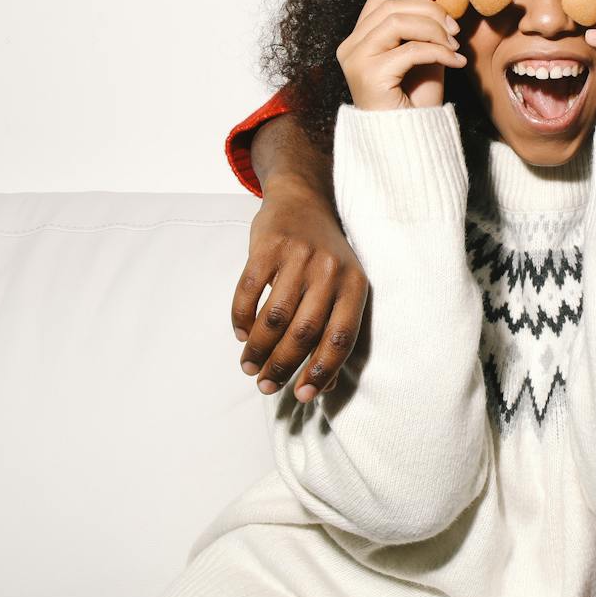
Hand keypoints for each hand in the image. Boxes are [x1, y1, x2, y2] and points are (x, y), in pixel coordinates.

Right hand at [232, 180, 369, 401]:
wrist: (303, 201)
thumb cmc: (324, 257)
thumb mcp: (342, 286)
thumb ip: (334, 330)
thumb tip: (322, 385)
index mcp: (355, 284)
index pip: (341, 337)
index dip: (321, 370)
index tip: (302, 396)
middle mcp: (330, 270)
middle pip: (304, 331)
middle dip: (283, 366)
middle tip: (266, 385)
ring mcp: (298, 256)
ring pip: (274, 316)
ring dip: (258, 348)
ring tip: (249, 365)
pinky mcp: (267, 245)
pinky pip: (248, 291)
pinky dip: (241, 318)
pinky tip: (240, 333)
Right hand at [334, 0, 465, 110]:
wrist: (410, 140)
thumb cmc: (415, 99)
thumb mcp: (423, 52)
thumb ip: (425, 23)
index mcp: (359, 38)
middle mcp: (350, 47)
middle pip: (392, 6)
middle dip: (430, 12)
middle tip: (455, 30)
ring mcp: (356, 60)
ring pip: (398, 22)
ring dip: (434, 31)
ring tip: (454, 47)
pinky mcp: (369, 76)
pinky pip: (410, 50)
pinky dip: (439, 53)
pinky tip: (456, 63)